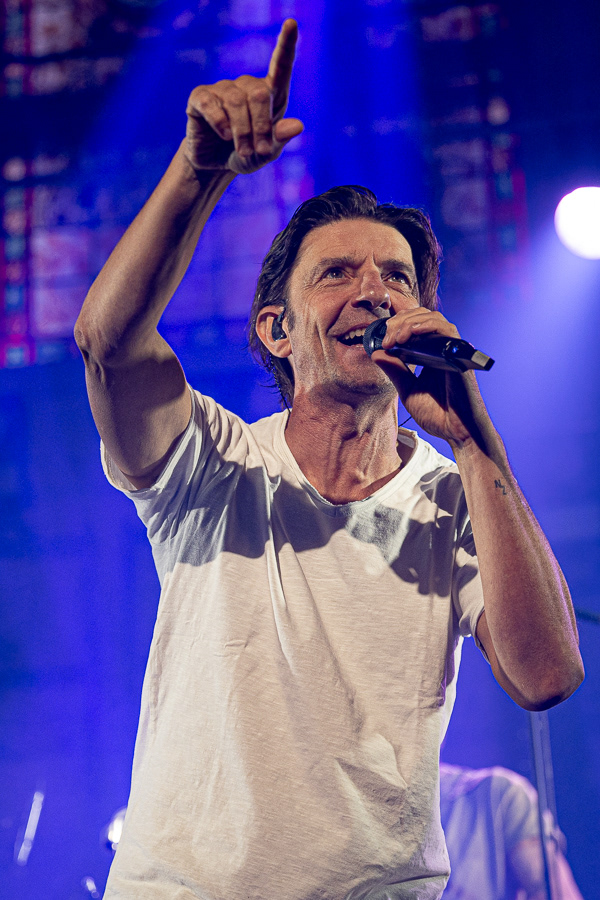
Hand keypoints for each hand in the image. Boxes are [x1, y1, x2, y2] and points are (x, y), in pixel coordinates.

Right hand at [184, 19, 303, 174]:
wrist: (215, 164)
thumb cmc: (246, 154)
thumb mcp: (265, 153)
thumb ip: (280, 140)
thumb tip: (298, 126)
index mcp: (269, 94)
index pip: (280, 65)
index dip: (286, 44)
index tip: (291, 23)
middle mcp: (246, 85)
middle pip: (258, 93)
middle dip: (261, 127)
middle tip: (260, 151)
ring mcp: (222, 88)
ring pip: (236, 102)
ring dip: (242, 132)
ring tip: (243, 151)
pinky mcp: (200, 97)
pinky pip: (212, 105)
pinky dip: (220, 123)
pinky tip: (224, 135)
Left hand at [372, 308, 492, 448]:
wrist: (457, 433)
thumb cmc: (438, 415)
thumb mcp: (408, 390)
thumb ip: (394, 371)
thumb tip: (376, 353)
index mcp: (430, 354)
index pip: (414, 325)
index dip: (397, 325)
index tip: (383, 341)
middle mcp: (442, 348)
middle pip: (422, 316)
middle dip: (400, 321)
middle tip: (387, 338)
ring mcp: (452, 350)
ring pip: (434, 318)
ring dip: (411, 322)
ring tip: (397, 337)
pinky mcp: (460, 355)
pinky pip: (448, 330)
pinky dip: (429, 325)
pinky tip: (412, 333)